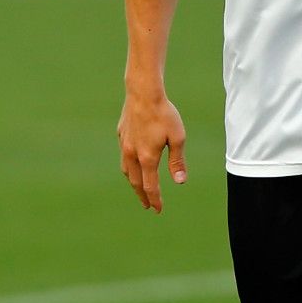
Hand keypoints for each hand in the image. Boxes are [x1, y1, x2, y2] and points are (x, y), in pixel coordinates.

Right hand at [118, 88, 187, 212]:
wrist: (143, 92)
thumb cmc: (164, 114)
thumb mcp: (178, 138)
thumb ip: (177, 161)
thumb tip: (180, 182)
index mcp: (147, 157)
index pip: (150, 186)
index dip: (154, 200)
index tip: (158, 210)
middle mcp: (132, 154)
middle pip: (136, 182)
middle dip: (142, 196)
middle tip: (147, 205)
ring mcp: (124, 144)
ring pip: (127, 170)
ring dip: (133, 182)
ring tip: (139, 187)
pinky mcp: (121, 134)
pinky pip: (124, 155)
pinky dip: (129, 165)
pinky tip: (133, 162)